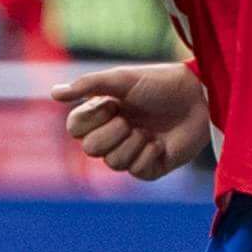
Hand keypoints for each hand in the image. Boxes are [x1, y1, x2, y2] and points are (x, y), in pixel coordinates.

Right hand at [62, 63, 212, 179]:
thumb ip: (88, 85)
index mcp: (101, 114)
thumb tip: (53, 93)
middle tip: (131, 118)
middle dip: (113, 132)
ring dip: (133, 143)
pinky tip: (161, 142)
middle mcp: (113, 135)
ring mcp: (131, 152)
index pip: (75, 129)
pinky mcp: (150, 168)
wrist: (198, 97)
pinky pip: (136, 171)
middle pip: (91, 150)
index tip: (113, 103)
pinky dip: (149, 154)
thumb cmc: (161, 83)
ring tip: (149, 130)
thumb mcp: (122, 79)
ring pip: (113, 163)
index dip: (91, 119)